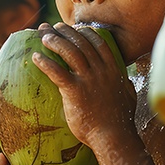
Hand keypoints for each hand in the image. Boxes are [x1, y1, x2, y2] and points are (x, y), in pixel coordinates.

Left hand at [33, 23, 136, 148]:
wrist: (113, 137)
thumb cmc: (120, 121)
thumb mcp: (128, 96)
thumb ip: (125, 85)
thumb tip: (126, 81)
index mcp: (113, 70)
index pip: (99, 43)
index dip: (86, 32)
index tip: (76, 28)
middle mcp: (101, 71)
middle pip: (81, 43)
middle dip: (66, 32)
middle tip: (54, 27)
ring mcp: (88, 80)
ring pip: (69, 52)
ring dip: (55, 42)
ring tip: (43, 36)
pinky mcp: (75, 91)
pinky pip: (57, 72)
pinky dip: (45, 62)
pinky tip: (36, 57)